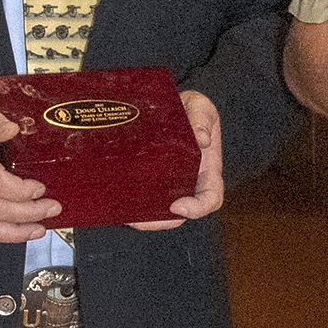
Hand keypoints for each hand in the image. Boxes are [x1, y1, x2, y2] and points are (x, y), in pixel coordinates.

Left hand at [130, 89, 224, 229]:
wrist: (165, 104)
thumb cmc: (188, 107)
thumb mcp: (200, 105)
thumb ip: (202, 118)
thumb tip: (202, 140)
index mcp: (207, 170)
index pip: (210, 198)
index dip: (198, 208)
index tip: (178, 205)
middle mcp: (188, 182)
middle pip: (180, 214)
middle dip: (161, 222)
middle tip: (140, 220)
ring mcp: (167, 184)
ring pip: (158, 211)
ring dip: (143, 219)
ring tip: (125, 216)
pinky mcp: (148, 180)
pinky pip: (142, 198)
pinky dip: (131, 205)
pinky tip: (116, 204)